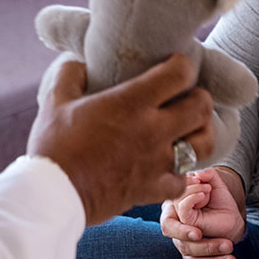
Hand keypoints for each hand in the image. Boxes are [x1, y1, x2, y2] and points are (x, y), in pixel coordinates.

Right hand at [28, 55, 214, 226]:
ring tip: (190, 131)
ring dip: (201, 134)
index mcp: (132, 102)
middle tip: (188, 98)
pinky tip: (170, 168)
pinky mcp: (152, 189)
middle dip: (200, 98)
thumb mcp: (55, 102)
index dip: (183, 66)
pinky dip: (181, 174)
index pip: (180, 73)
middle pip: (202, 107)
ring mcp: (157, 162)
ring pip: (204, 144)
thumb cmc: (53, 147)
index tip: (175, 67)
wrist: (53, 195)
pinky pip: (183, 181)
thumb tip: (77, 62)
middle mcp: (152, 130)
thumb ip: (69, 75)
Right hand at [163, 166, 246, 258]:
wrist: (227, 213)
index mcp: (174, 213)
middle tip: (228, 245)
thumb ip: (206, 176)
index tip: (199, 232)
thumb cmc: (216, 198)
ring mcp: (185, 248)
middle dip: (206, 247)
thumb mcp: (214, 183)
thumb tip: (198, 176)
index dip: (182, 231)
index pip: (169, 226)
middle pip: (183, 246)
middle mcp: (177, 232)